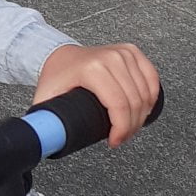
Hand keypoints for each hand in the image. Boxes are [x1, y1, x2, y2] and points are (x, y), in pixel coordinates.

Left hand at [34, 42, 160, 147]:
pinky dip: (151, 97)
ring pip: (145, 93)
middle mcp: (111, 57)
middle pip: (134, 102)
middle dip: (131, 127)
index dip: (121, 129)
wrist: (61, 56)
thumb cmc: (56, 76)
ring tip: (130, 127)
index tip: (115, 141)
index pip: (118, 105)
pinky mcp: (132, 52)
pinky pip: (152, 78)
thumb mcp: (47, 100)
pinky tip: (144, 109)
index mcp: (92, 68)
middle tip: (121, 138)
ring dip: (142, 115)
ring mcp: (123, 52)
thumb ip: (44, 123)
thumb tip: (47, 143)